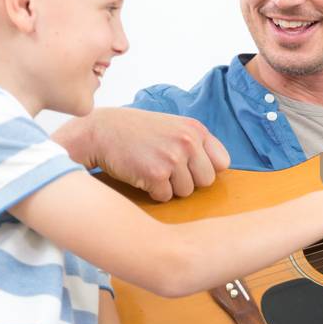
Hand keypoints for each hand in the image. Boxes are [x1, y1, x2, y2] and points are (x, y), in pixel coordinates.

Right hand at [57, 108, 230, 201]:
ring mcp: (172, 158)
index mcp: (196, 129)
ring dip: (169, 187)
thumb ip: (196, 143)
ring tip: (151, 168)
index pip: (222, 163)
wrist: (100, 132)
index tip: (189, 166)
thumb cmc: (136, 131)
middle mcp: (188, 142)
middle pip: (206, 181)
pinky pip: (165, 197)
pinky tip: (141, 174)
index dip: (205, 169)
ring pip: (186, 192)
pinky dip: (153, 192)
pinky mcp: (155, 175)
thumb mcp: (173, 126)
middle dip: (188, 181)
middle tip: (166, 168)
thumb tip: (220, 168)